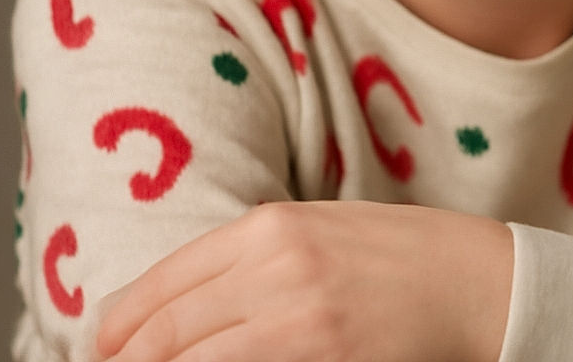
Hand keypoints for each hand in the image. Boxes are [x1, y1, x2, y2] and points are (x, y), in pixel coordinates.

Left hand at [95, 200, 512, 361]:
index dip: (117, 328)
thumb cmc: (395, 252)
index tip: (101, 350)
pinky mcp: (324, 356)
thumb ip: (250, 258)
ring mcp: (299, 315)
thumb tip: (173, 303)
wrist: (471, 278)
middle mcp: (276, 265)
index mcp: (271, 225)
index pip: (162, 285)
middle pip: (164, 334)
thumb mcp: (318, 230)